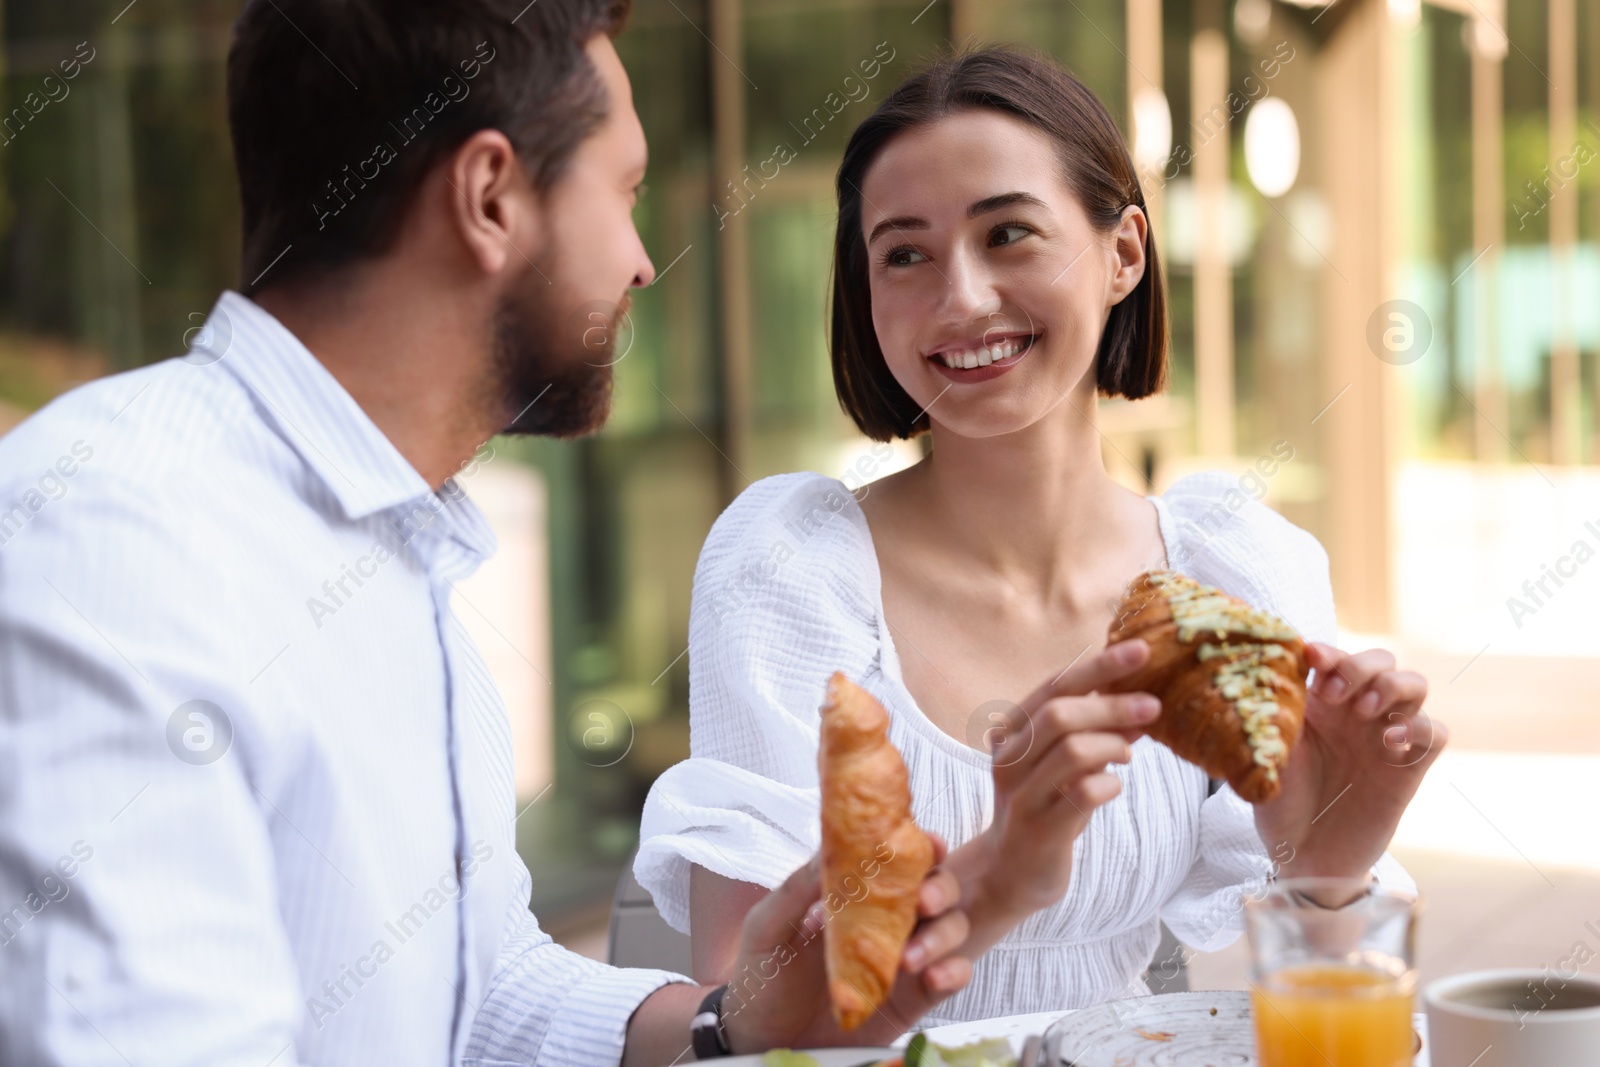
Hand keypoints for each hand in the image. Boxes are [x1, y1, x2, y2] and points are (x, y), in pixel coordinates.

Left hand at [718, 834, 970, 1050]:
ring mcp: (905, 957)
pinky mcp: (914, 996)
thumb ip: (796, 889)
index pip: (899, 859)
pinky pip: (953, 975)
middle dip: (940, 888)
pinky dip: (954, 971)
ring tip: (910, 959)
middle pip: (938, 888)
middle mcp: (889, 919)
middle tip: (922, 902)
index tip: (929, 844)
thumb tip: (828, 851)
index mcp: (858, 893)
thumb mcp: (768, 927)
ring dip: (942, 935)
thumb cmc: (765, 975)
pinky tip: (933, 977)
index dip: (921, 847)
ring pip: (952, 928)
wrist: (765, 1039)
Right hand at [945, 639, 1159, 932]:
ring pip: (1073, 751)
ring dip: (1114, 744)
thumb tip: (1144, 701)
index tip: (1142, 650)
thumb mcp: (1066, 763)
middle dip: (1112, 705)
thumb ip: (1096, 732)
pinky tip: (1115, 786)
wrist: (1013, 873)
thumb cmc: (1047, 806)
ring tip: (1130, 753)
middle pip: (1060, 714)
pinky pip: (1083, 795)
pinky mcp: (1039, 830)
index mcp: (1011, 732)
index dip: (1099, 665)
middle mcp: (1009, 759)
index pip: (1055, 684)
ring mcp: (1021, 796)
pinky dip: (1110, 784)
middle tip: (1154, 704)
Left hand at [1256, 643, 1446, 879]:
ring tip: (1364, 712)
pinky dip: (1420, 727)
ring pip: (1415, 684)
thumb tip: (1273, 673)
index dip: (1328, 652)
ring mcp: (1386, 737)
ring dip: (1393, 687)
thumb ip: (1276, 716)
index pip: (1334, 657)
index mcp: (1319, 702)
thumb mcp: (1269, 756)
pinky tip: (1390, 742)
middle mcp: (1355, 713)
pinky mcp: (1410, 768)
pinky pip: (1435, 732)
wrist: (1304, 857)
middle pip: (1382, 660)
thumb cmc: (1280, 804)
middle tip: (1336, 694)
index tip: (1312, 659)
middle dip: (1361, 665)